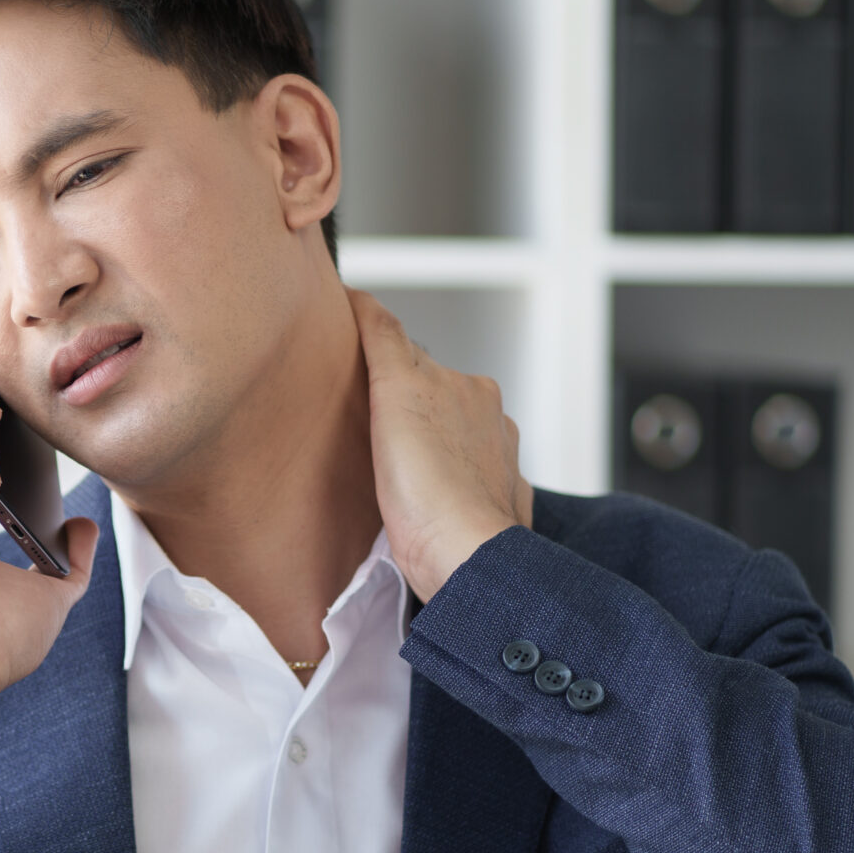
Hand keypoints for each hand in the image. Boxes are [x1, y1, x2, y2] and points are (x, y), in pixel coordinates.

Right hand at [349, 289, 532, 601]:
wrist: (463, 557)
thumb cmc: (426, 485)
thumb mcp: (395, 391)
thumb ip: (382, 339)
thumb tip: (363, 296)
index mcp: (470, 387)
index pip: (413, 358)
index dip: (380, 359)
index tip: (355, 360)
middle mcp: (491, 418)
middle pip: (436, 397)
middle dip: (408, 403)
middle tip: (369, 422)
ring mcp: (498, 464)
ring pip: (456, 439)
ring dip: (432, 444)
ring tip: (398, 467)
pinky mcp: (497, 505)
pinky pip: (470, 482)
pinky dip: (452, 482)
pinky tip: (429, 498)